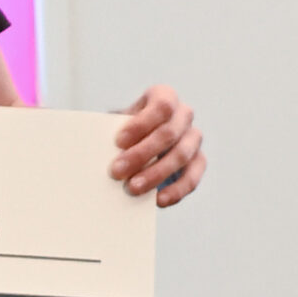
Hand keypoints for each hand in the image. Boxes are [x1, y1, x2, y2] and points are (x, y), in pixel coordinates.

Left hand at [112, 85, 204, 206]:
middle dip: (142, 154)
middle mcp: (184, 115)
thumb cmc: (123, 129)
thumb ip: (111, 131)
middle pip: (169, 133)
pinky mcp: (199, 162)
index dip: (141, 124)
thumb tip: (98, 149)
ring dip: (156, 173)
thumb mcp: (116, 124)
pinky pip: (192, 177)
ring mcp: (194, 139)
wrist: (136, 141)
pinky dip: (176, 190)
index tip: (118, 142)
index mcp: (164, 96)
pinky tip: (158, 200)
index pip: (161, 106)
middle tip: (116, 171)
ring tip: (132, 188)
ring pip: (181, 156)